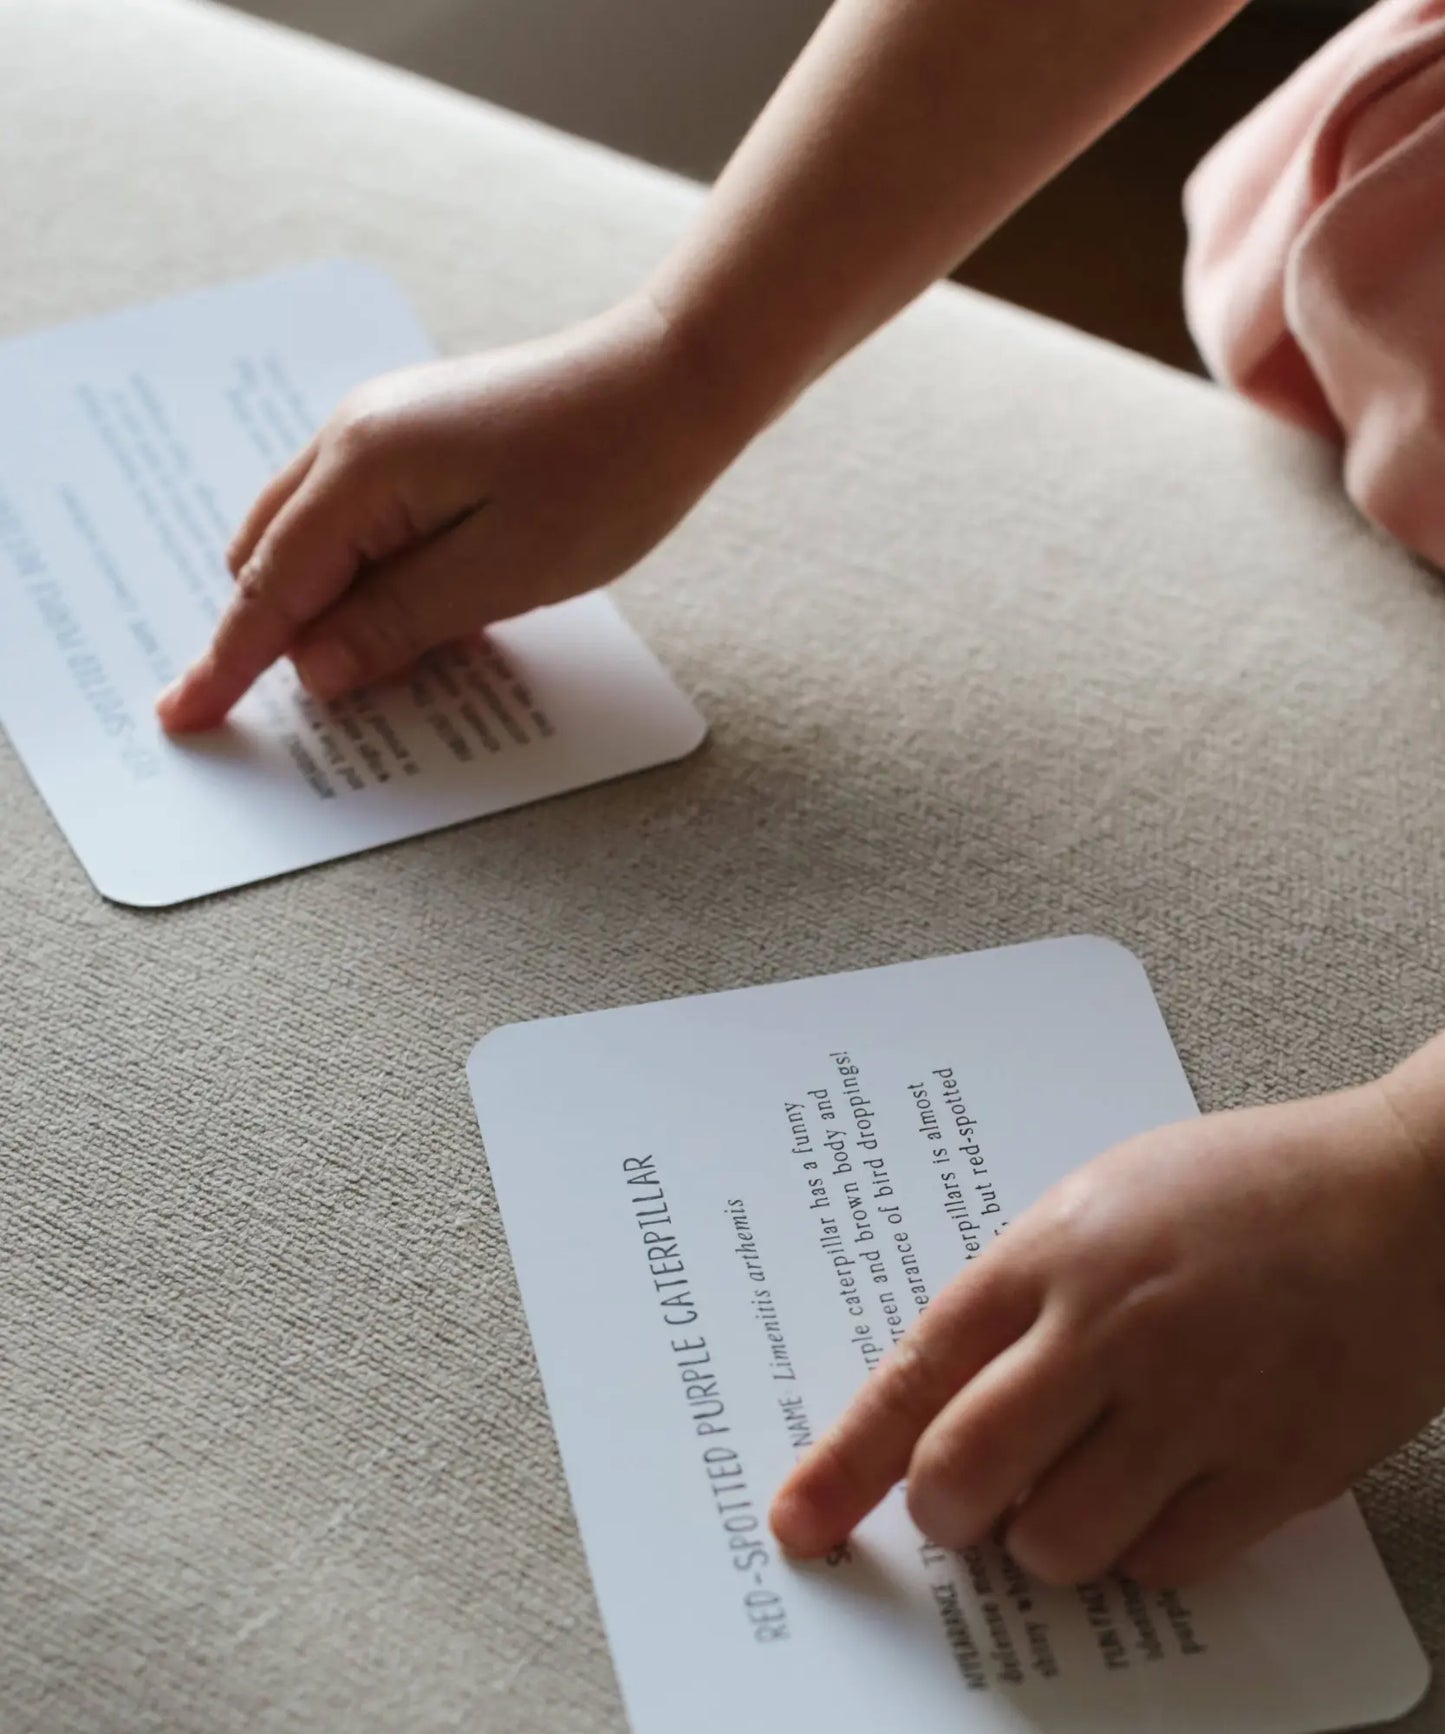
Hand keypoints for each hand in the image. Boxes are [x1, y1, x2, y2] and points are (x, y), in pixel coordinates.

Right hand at [157, 294, 739, 729]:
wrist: (675, 380)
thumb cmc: (605, 476)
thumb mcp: (500, 573)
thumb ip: (397, 622)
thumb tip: (315, 668)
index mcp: (363, 470)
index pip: (270, 587)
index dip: (228, 661)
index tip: (182, 716)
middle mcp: (355, 439)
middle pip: (275, 557)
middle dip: (284, 634)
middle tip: (337, 702)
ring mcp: (390, 430)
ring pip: (318, 538)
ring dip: (336, 606)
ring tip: (400, 662)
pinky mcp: (426, 438)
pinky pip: (367, 519)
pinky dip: (375, 574)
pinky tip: (434, 610)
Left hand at [771, 1046, 1444, 1585]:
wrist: (1405, 1200)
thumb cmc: (1242, 1189)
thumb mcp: (1101, 1201)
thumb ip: (1021, 1292)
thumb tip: (944, 1398)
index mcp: (1051, 1253)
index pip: (916, 1375)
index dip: (843, 1463)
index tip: (799, 1521)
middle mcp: (1110, 1332)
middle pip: (966, 1475)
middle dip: (943, 1513)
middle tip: (960, 1505)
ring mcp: (1196, 1406)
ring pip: (1058, 1542)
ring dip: (1042, 1540)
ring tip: (1071, 1487)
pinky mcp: (1276, 1469)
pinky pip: (1163, 1561)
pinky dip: (1137, 1551)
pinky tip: (1154, 1494)